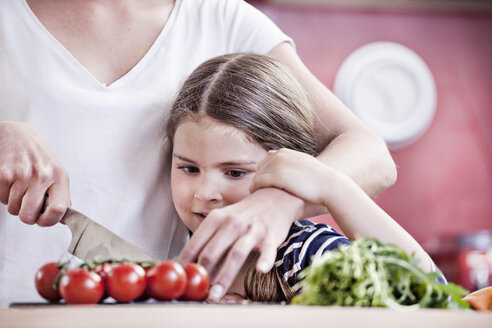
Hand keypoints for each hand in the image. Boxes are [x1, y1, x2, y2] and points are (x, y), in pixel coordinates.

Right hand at [0, 122, 69, 225]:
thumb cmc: (38, 157)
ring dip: (15, 202)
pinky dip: (3, 194)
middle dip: (26, 215)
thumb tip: (63, 220)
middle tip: (27, 204)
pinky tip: (10, 181)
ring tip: (19, 187)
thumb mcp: (56, 172)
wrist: (16, 134)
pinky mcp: (4, 174)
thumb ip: (60, 196)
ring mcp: (22, 174)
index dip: (48, 221)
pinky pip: (1, 199)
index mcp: (60, 177)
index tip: (43, 219)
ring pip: (14, 209)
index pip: (59, 210)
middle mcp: (42, 175)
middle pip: (29, 216)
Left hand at [178, 187, 303, 299]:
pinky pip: (267, 250)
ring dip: (224, 276)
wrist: (275, 196)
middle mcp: (232, 223)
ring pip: (236, 253)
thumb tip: (192, 266)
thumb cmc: (244, 214)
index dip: (186, 262)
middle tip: (197, 292)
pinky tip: (260, 269)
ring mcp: (252, 230)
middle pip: (213, 251)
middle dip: (203, 274)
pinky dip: (264, 260)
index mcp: (216, 219)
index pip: (196, 243)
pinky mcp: (270, 236)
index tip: (182, 278)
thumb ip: (209, 241)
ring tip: (216, 293)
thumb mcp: (223, 220)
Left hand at [251, 148, 330, 204]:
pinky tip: (257, 195)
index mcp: (284, 152)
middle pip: (259, 168)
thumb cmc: (316, 178)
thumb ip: (286, 158)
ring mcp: (278, 165)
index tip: (268, 186)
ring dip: (256, 185)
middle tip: (262, 192)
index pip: (265, 162)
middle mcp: (279, 156)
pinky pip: (258, 182)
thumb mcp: (301, 162)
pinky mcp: (278, 177)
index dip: (265, 174)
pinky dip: (255, 188)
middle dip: (260, 180)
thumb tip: (269, 153)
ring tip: (258, 195)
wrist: (328, 185)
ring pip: (257, 175)